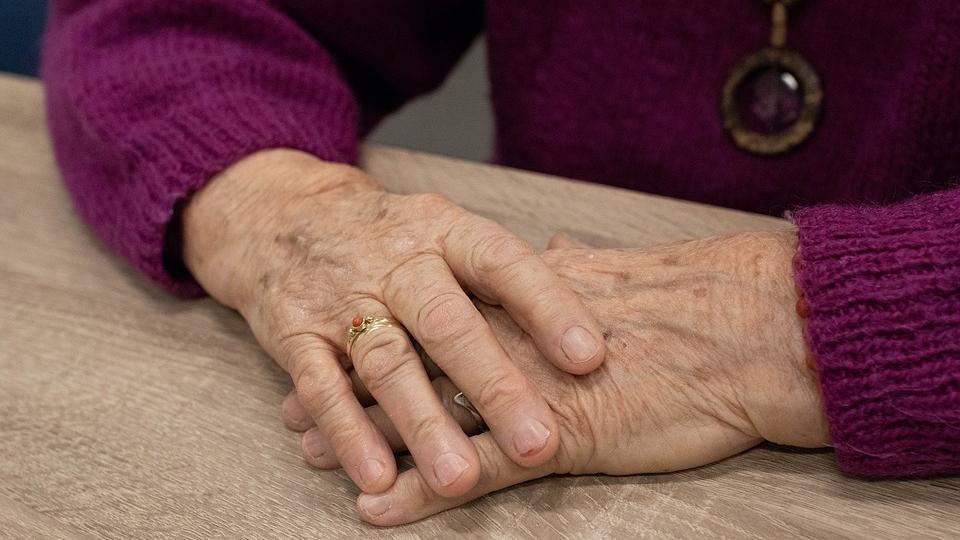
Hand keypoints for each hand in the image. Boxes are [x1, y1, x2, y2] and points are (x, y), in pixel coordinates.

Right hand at [182, 149, 605, 496]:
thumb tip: (596, 312)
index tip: (591, 358)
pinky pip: (321, 386)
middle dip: (494, 385)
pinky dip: (348, 433)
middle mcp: (397, 263)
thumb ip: (508, 274)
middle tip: (537, 443)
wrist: (280, 215)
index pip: (503, 263)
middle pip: (448, 323)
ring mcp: (343, 298)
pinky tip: (377, 477)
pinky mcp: (294, 334)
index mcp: (445, 232)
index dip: (548, 308)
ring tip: (461, 479)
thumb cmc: (390, 237)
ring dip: (424, 423)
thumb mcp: (445, 231)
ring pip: (388, 363)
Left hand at [286, 230, 829, 523]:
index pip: (432, 311)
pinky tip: (376, 508)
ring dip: (364, 435)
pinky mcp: (556, 439)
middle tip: (296, 403)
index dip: (379, 328)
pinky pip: (470, 470)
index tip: (340, 337)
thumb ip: (571, 265)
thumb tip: (549, 248)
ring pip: (422, 413)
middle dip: (349, 383)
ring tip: (309, 451)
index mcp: (525, 299)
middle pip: (408, 360)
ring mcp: (527, 390)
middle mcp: (511, 338)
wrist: (749, 332)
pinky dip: (418, 491)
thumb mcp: (620, 272)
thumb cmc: (696, 304)